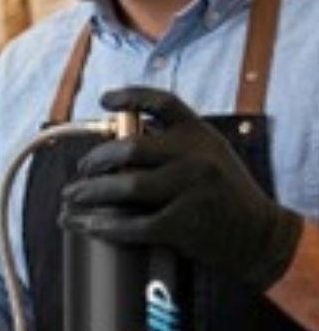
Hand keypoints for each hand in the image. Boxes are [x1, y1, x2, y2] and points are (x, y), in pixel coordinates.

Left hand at [60, 87, 302, 289]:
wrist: (259, 234)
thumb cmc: (224, 194)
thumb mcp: (210, 154)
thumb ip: (174, 143)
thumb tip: (121, 136)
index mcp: (199, 133)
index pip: (162, 102)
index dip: (130, 97)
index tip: (104, 100)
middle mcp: (195, 155)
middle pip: (129, 148)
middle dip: (95, 160)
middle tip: (80, 171)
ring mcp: (191, 189)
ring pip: (126, 187)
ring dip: (90, 194)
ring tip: (71, 200)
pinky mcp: (185, 223)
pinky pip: (133, 225)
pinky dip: (104, 226)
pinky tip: (87, 226)